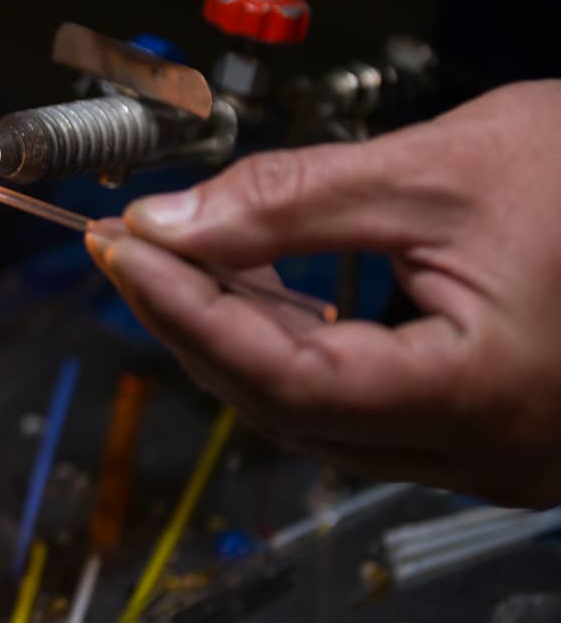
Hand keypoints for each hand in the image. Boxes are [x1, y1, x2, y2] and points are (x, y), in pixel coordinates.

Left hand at [86, 80, 560, 506]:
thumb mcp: (439, 167)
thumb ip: (292, 200)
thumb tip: (173, 224)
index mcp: (484, 393)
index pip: (282, 375)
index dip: (185, 312)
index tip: (122, 251)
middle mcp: (493, 451)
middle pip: (290, 407)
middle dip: (199, 325)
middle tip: (137, 251)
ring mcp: (500, 456)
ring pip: (323, 419)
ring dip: (245, 342)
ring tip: (191, 262)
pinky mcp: (500, 436)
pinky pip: (370, 412)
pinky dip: (305, 354)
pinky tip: (268, 295)